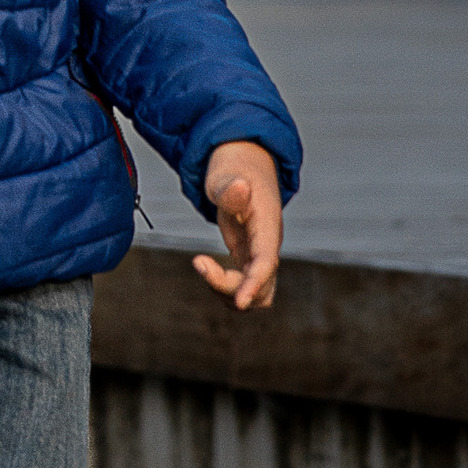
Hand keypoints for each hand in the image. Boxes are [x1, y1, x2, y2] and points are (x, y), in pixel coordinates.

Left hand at [195, 141, 282, 308]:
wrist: (243, 165)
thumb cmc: (234, 169)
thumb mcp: (225, 174)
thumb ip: (229, 187)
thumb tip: (240, 188)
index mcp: (267, 226)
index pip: (267, 262)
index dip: (255, 284)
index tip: (239, 302)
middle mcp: (268, 245)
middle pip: (261, 287)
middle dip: (229, 287)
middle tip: (199, 262)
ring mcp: (260, 254)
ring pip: (256, 294)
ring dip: (227, 292)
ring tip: (201, 264)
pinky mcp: (249, 258)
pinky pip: (245, 286)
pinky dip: (225, 287)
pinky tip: (205, 267)